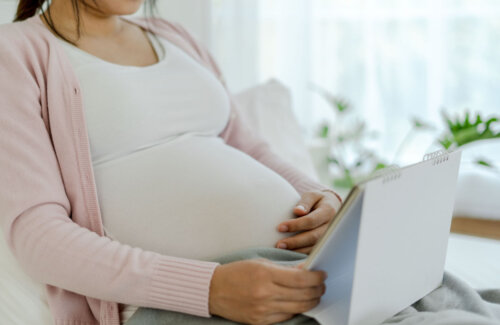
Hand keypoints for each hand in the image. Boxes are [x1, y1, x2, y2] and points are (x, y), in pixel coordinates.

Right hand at [209, 259, 326, 324]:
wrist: (213, 290)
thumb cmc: (236, 273)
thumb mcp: (260, 263)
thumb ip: (284, 269)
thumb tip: (306, 271)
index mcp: (265, 275)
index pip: (301, 278)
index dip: (316, 277)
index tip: (322, 274)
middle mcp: (265, 294)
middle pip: (303, 295)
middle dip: (317, 289)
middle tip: (322, 285)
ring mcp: (263, 310)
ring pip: (298, 307)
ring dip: (311, 301)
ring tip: (315, 294)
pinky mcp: (260, 321)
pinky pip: (286, 316)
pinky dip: (295, 309)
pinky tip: (299, 303)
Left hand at [275, 190, 341, 253]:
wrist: (333, 207)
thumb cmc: (318, 201)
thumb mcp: (312, 196)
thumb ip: (305, 202)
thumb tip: (297, 211)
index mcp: (328, 211)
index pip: (311, 220)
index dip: (295, 225)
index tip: (280, 227)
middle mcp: (332, 226)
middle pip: (313, 237)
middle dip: (295, 242)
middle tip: (279, 244)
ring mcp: (331, 237)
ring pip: (315, 247)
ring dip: (298, 251)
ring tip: (282, 251)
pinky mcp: (327, 245)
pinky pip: (315, 252)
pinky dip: (303, 255)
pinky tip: (291, 255)